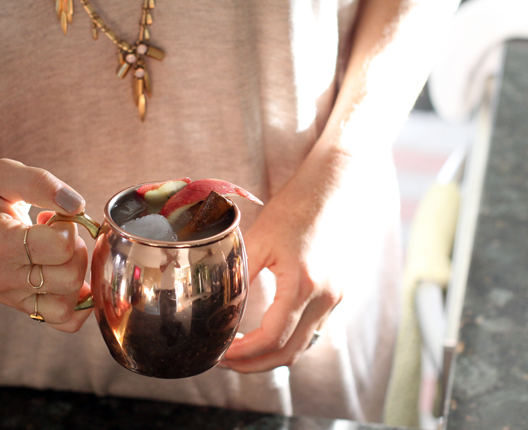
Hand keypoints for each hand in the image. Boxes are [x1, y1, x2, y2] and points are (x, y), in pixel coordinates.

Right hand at [0, 158, 91, 331]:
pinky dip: (79, 302)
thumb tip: (77, 206)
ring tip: (59, 253)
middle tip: (59, 232)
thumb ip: (41, 184)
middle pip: (69, 276)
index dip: (70, 226)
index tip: (57, 216)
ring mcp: (12, 297)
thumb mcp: (7, 173)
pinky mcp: (23, 307)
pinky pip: (66, 321)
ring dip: (76, 273)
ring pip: (70, 303)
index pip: (58, 247)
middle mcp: (1, 277)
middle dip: (76, 248)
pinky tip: (70, 274)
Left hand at [221, 158, 348, 371]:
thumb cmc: (295, 208)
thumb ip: (241, 274)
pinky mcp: (337, 293)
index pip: (272, 338)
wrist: (333, 188)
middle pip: (289, 353)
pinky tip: (267, 334)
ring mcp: (335, 298)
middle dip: (254, 365)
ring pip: (303, 346)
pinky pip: (312, 331)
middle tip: (225, 360)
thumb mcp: (260, 239)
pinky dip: (288, 340)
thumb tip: (216, 303)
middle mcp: (325, 297)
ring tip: (241, 351)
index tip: (220, 352)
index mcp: (303, 284)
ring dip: (271, 356)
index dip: (242, 352)